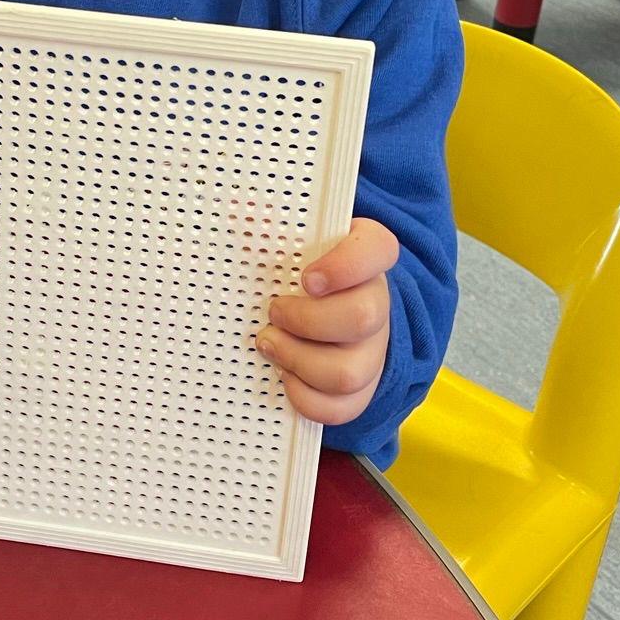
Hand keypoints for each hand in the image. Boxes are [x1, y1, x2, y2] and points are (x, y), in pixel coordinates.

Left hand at [257, 217, 397, 426]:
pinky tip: (285, 376)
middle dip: (307, 320)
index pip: (377, 250)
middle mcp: (378, 303)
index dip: (344, 266)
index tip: (306, 278)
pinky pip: (342, 407)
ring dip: (298, 360)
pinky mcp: (361, 389)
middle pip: (363, 317)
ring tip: (269, 343)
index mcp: (368, 256)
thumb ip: (273, 225)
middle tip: (274, 311)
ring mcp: (374, 350)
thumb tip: (241, 212)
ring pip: (348, 371)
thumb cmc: (304, 270)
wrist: (328, 309)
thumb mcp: (295, 241)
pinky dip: (305, 397)